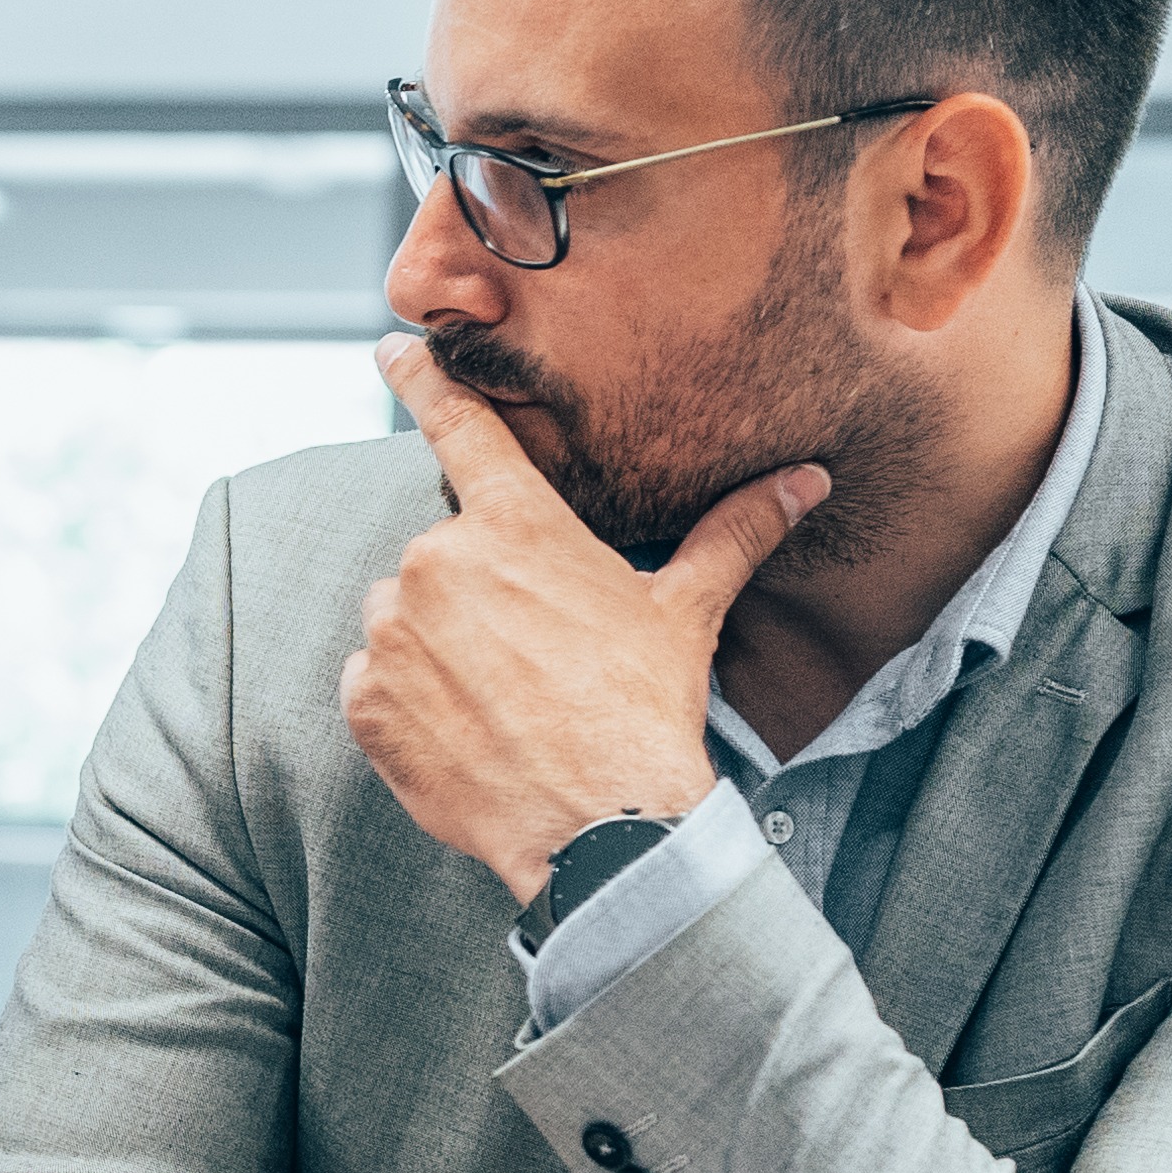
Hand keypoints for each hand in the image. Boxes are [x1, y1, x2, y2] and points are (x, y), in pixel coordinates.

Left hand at [346, 330, 818, 901]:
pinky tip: (466, 728)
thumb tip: (807, 479)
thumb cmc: (645, 711)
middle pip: (443, 554)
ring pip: (404, 617)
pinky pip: (375, 681)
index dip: (422, 379)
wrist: (600, 827)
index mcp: (514, 526)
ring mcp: (392, 633)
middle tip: (533, 651)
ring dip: (440, 645)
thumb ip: (734, 533)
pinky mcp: (364, 700)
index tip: (394, 345)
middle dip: (479, 591)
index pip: (457, 426)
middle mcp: (437, 563)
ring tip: (504, 696)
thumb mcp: (687, 611)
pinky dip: (409, 700)